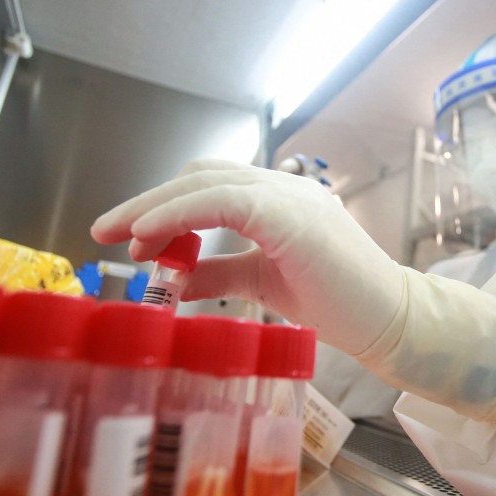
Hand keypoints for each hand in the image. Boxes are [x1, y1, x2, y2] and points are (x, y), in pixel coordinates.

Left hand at [91, 158, 495, 420]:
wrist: (388, 320)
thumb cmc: (337, 302)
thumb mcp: (261, 283)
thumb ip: (218, 273)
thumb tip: (171, 280)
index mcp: (279, 199)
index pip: (209, 185)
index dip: (164, 204)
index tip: (127, 236)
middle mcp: (283, 187)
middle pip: (199, 175)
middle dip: (147, 202)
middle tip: (107, 231)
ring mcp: (290, 196)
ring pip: (206, 182)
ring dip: (156, 207)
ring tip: (122, 237)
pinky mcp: (291, 216)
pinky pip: (222, 202)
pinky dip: (180, 216)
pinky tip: (152, 239)